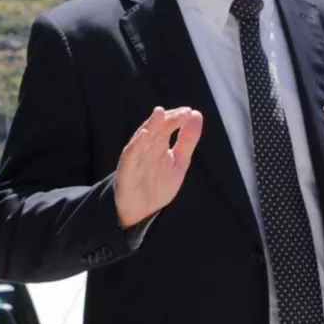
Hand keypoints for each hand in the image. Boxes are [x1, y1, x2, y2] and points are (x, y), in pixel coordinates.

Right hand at [114, 106, 204, 227]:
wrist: (141, 211)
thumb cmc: (158, 185)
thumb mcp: (179, 162)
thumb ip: (187, 141)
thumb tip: (196, 115)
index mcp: (159, 143)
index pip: (168, 125)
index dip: (177, 118)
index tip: (189, 112)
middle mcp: (147, 146)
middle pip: (157, 128)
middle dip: (169, 119)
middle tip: (183, 113)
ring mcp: (137, 156)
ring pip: (143, 137)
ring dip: (151, 124)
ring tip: (160, 113)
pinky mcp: (127, 168)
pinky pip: (131, 153)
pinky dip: (137, 143)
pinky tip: (145, 134)